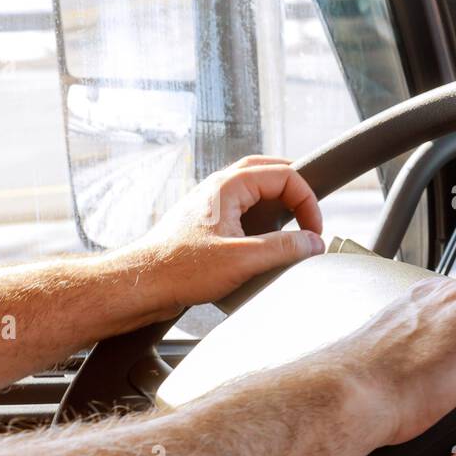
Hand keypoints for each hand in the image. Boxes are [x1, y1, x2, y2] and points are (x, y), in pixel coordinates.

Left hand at [118, 156, 324, 315]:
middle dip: (295, 189)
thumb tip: (313, 243)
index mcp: (228, 187)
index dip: (307, 201)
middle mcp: (218, 189)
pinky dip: (262, 215)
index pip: (284, 175)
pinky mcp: (207, 224)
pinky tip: (265, 239)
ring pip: (253, 187)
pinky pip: (241, 208)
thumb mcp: (242, 260)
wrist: (142, 285)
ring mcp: (211, 205)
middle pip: (267, 170)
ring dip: (278, 200)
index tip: (314, 231)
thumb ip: (283, 248)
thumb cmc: (179, 269)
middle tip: (311, 213)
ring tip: (294, 221)